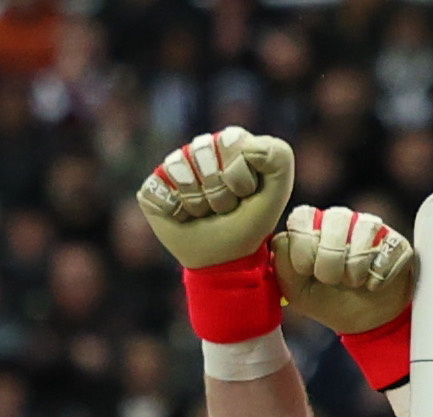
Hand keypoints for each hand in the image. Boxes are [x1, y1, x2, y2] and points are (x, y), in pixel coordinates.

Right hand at [137, 127, 294, 268]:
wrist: (223, 259)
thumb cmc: (249, 224)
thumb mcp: (276, 193)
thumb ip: (279, 157)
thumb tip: (245, 146)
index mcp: (230, 142)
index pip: (230, 141)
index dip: (239, 176)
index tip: (244, 195)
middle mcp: (200, 149)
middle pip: (202, 150)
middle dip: (218, 191)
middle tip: (223, 207)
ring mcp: (174, 167)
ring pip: (179, 168)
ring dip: (197, 201)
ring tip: (205, 211)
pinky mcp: (153, 187)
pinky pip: (156, 187)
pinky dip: (174, 209)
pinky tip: (183, 216)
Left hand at [276, 205, 416, 335]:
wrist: (364, 323)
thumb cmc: (327, 301)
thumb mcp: (296, 291)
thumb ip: (283, 265)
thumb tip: (282, 241)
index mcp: (312, 225)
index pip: (302, 216)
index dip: (304, 250)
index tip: (307, 272)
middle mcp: (340, 219)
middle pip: (334, 220)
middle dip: (330, 262)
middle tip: (333, 281)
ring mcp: (371, 227)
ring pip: (363, 231)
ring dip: (355, 269)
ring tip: (354, 283)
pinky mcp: (396, 242)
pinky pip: (388, 250)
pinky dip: (379, 276)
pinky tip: (374, 285)